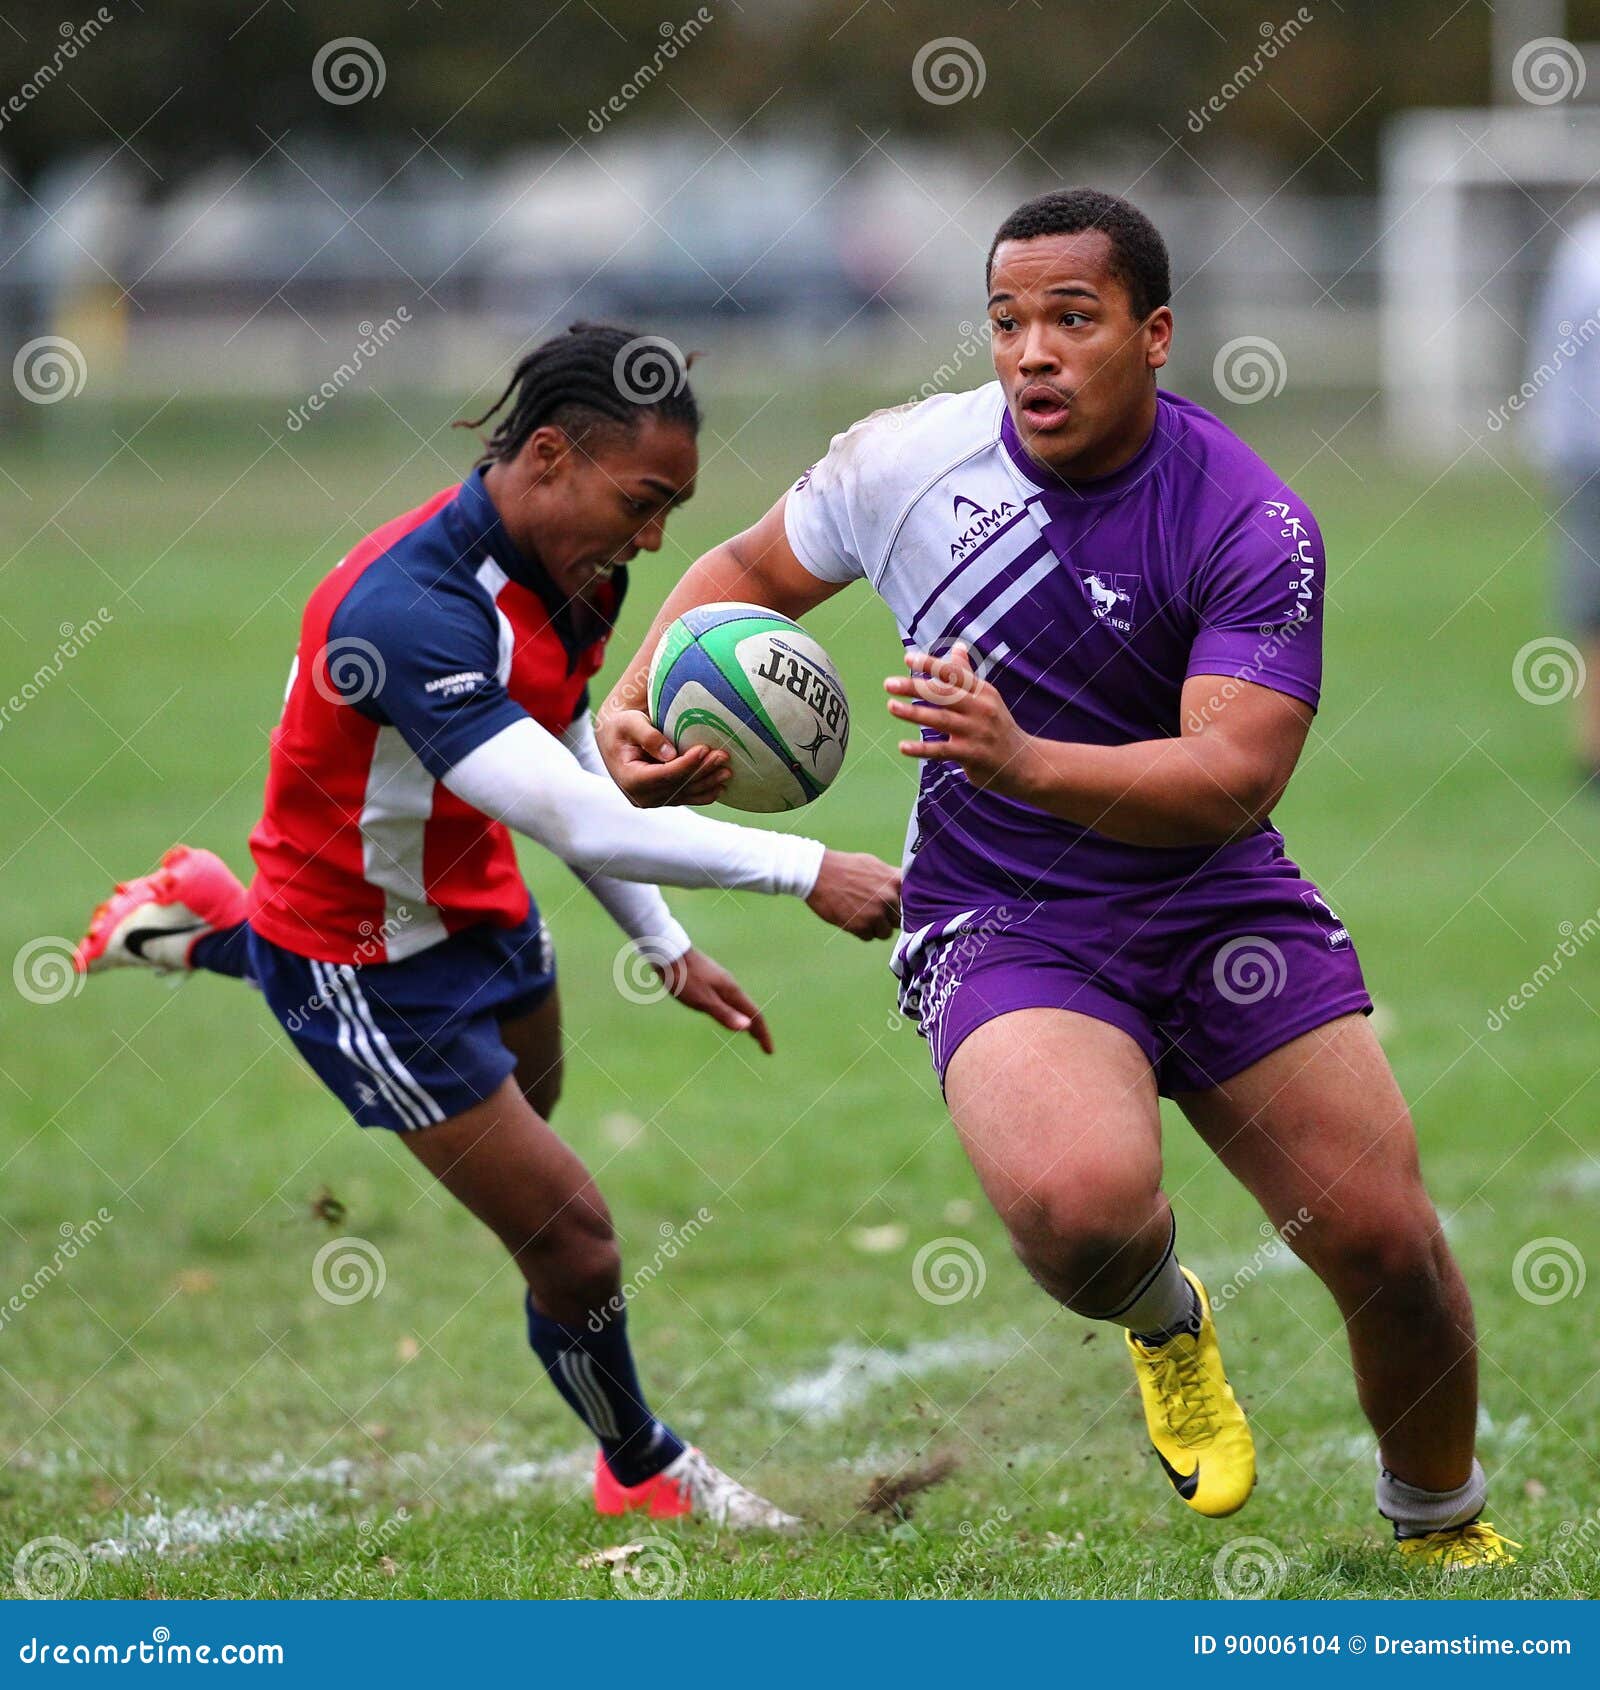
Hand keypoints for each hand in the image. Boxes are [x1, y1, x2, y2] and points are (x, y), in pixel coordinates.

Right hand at [596, 707, 730, 807]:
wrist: (616, 740)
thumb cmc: (622, 727)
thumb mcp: (629, 724)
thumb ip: (648, 736)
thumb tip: (670, 754)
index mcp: (630, 779)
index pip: (664, 774)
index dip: (686, 763)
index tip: (704, 749)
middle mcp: (641, 796)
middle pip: (678, 785)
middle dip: (702, 771)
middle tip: (723, 756)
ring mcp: (653, 801)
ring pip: (685, 794)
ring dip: (708, 783)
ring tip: (727, 771)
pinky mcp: (663, 800)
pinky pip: (686, 798)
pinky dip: (704, 793)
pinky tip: (720, 786)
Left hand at [653, 948, 772, 1052]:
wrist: (668, 952)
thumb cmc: (684, 978)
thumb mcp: (703, 1001)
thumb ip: (724, 1014)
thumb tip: (748, 1028)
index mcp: (731, 991)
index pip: (754, 1015)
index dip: (763, 1034)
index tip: (769, 1051)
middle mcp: (730, 985)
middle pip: (749, 1009)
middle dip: (758, 1028)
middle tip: (763, 1044)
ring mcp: (720, 981)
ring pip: (738, 1003)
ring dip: (746, 1018)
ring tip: (748, 1031)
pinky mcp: (709, 979)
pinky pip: (729, 998)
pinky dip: (734, 1010)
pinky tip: (726, 1011)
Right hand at [805, 849, 900, 939]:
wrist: (818, 873)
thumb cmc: (845, 866)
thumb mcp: (874, 865)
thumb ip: (890, 879)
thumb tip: (902, 891)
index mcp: (895, 881)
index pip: (912, 903)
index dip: (904, 907)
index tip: (896, 908)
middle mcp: (889, 898)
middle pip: (899, 920)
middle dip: (888, 918)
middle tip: (873, 911)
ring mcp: (875, 914)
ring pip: (885, 932)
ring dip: (875, 928)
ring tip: (861, 916)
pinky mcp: (861, 927)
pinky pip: (869, 937)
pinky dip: (861, 931)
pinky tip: (851, 918)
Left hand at [884, 644, 1040, 797]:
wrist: (1025, 762)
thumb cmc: (998, 726)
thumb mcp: (987, 698)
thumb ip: (967, 675)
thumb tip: (957, 647)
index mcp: (982, 692)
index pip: (954, 674)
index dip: (931, 664)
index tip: (908, 657)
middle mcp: (980, 709)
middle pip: (944, 694)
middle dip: (915, 686)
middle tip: (889, 684)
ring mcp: (976, 732)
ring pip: (940, 719)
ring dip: (914, 713)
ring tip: (891, 707)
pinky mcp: (972, 755)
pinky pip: (942, 750)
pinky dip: (922, 749)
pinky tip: (903, 746)